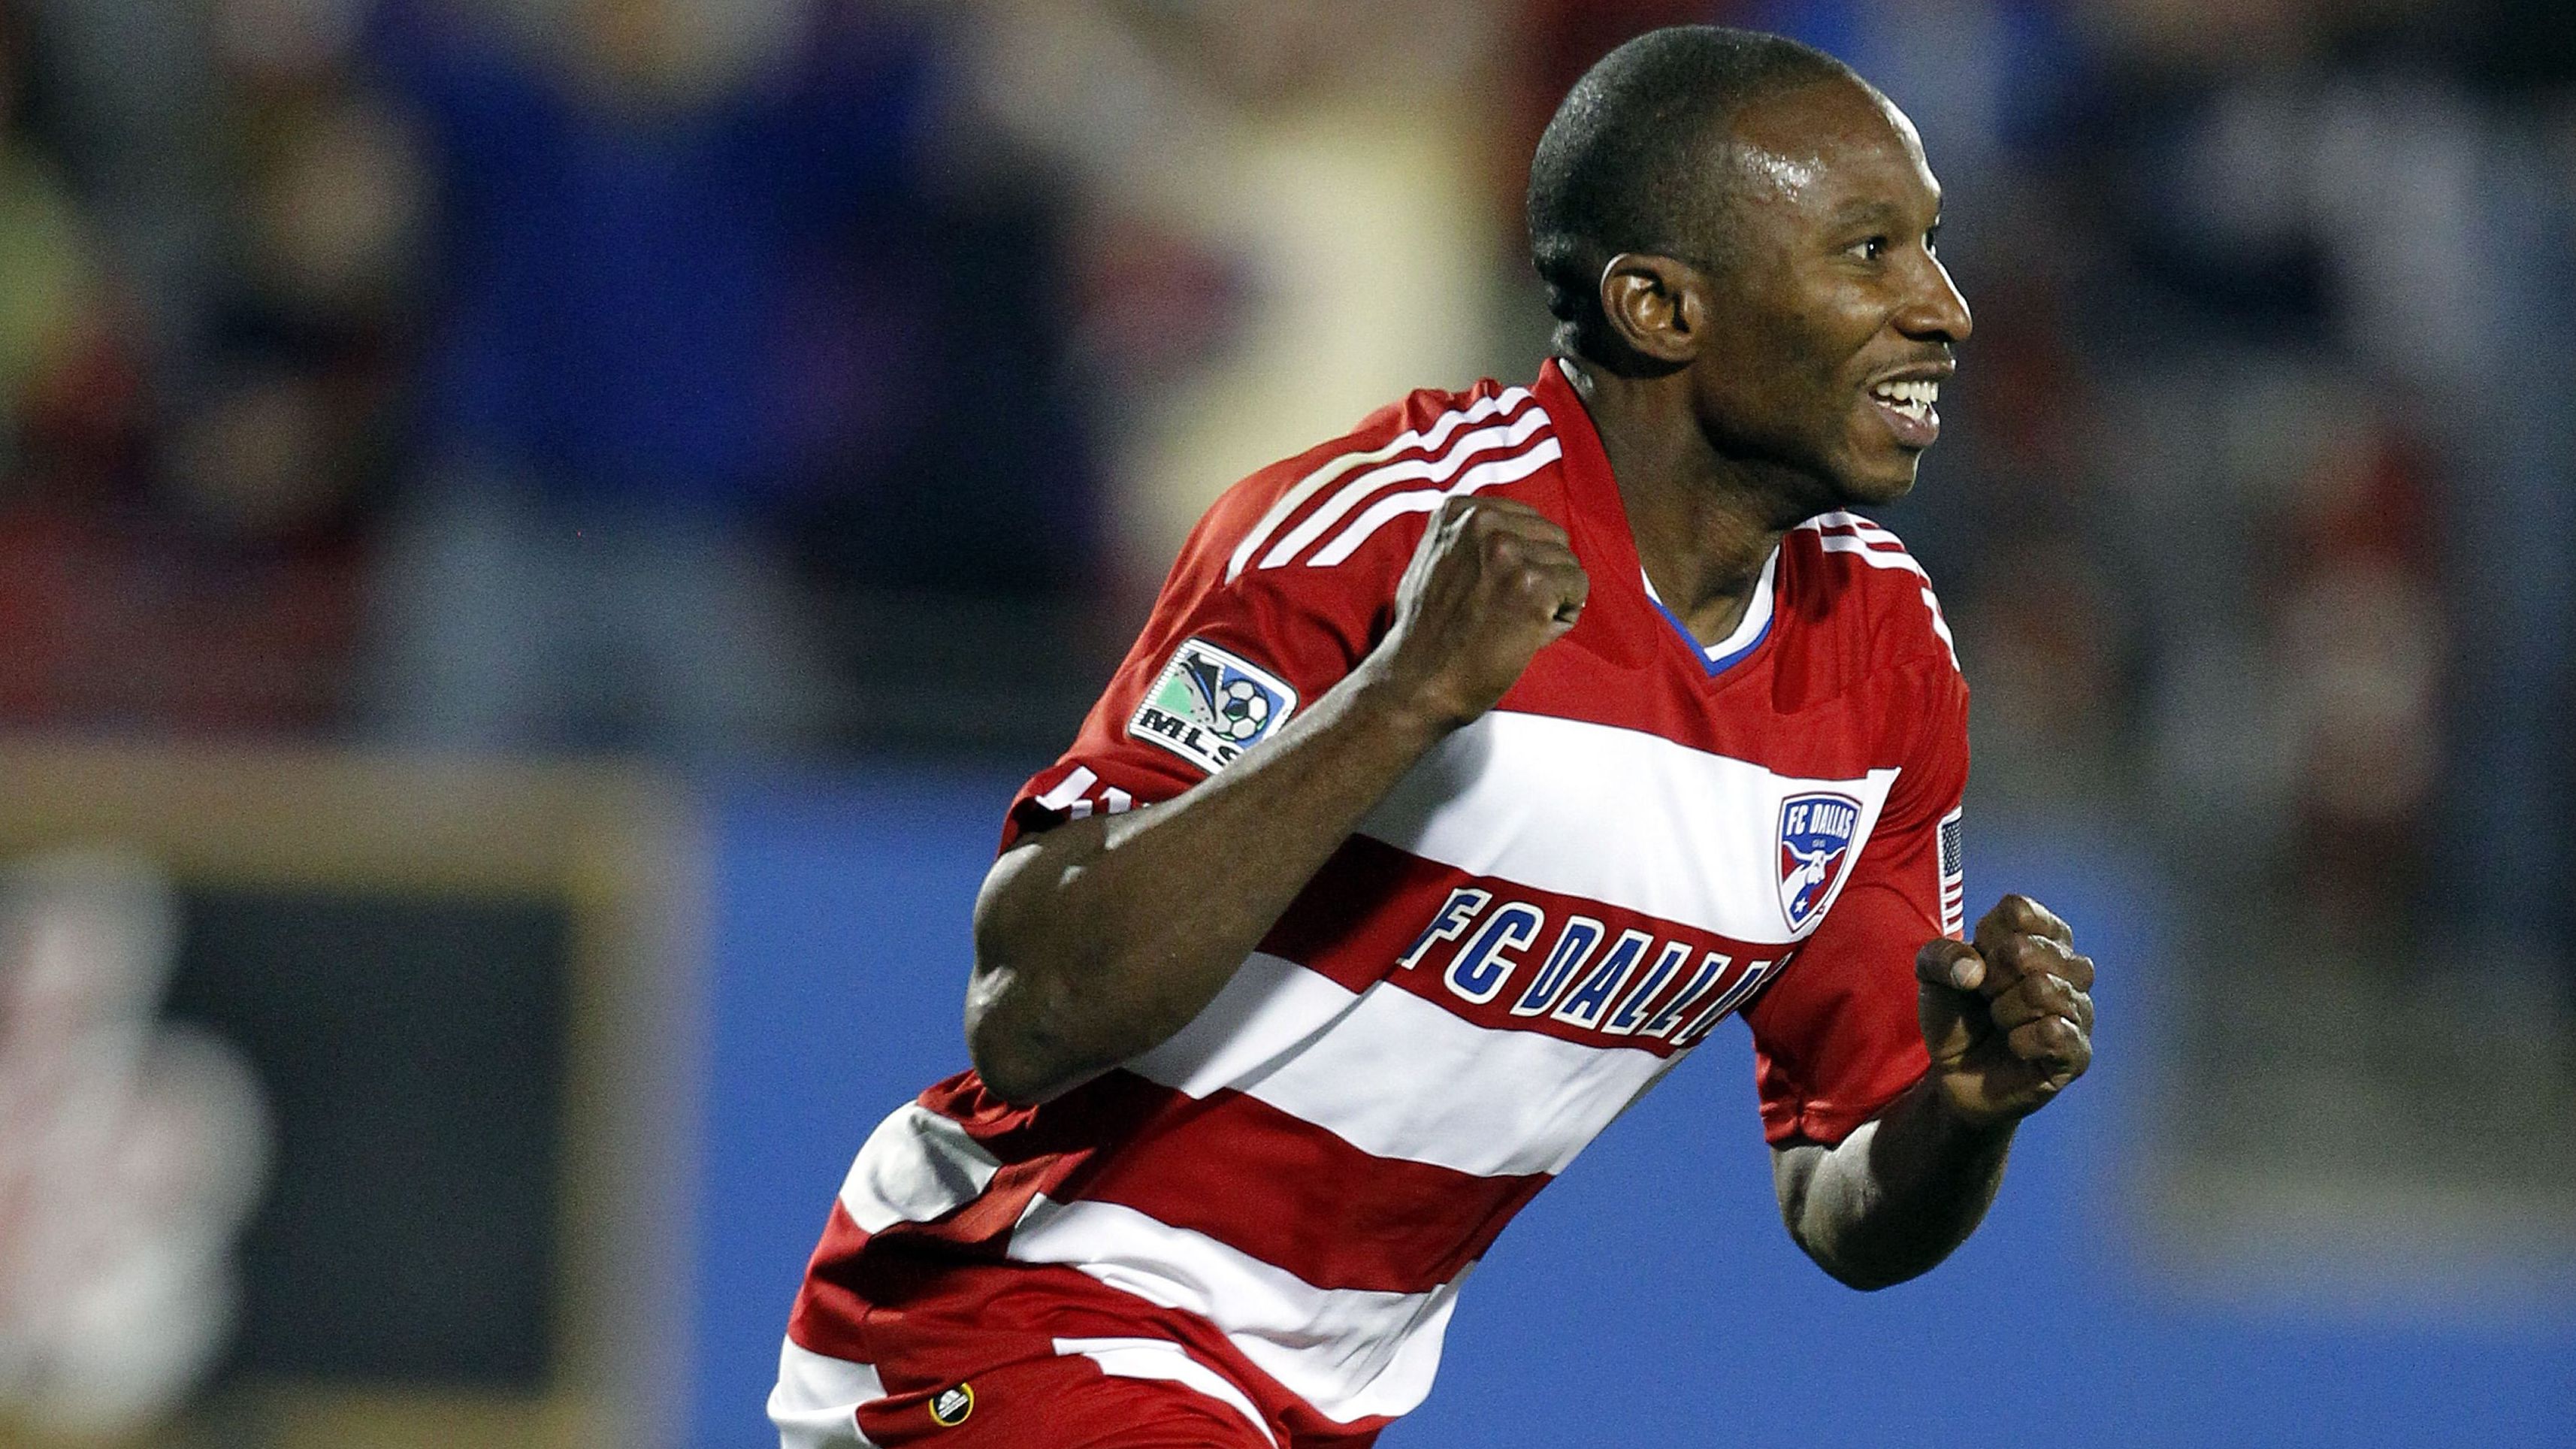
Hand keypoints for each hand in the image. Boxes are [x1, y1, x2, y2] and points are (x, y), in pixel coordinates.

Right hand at [1364, 496, 1589, 729]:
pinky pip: (1578, 589)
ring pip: (1568, 564)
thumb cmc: (1427, 632)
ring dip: (1553, 598)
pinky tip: (1528, 634)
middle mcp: (1484, 522)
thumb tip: (1515, 535)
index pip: (1527, 521)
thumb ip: (1473, 541)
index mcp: (1460, 511)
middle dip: (1543, 575)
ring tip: (1514, 624)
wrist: (1418, 680)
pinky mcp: (1532, 584)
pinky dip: (1562, 617)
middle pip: (1553, 538)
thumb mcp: (1438, 560)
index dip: (1524, 561)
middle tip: (1509, 611)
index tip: (1501, 589)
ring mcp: (1508, 552)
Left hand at [1914, 895, 2093, 1127]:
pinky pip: (2055, 1032)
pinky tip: (2015, 1046)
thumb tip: (1975, 970)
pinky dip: (2021, 1040)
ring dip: (2003, 1011)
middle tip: (1987, 999)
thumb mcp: (1932, 977)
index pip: (2018, 911)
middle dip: (1990, 978)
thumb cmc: (1956, 1017)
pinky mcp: (2078, 1053)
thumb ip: (1941, 957)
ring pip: (2042, 989)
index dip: (1986, 939)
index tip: (1979, 964)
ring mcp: (2079, 1009)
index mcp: (2041, 936)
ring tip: (2001, 1023)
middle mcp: (2070, 967)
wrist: (1956, 1077)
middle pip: (2025, 949)